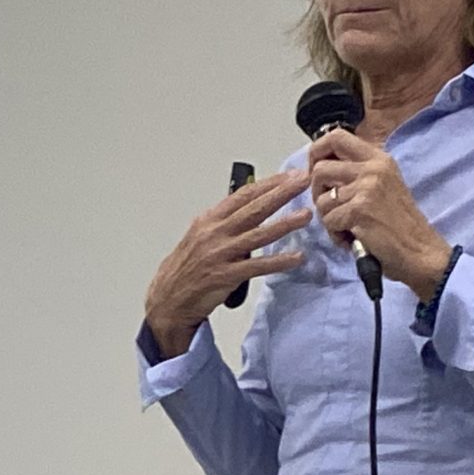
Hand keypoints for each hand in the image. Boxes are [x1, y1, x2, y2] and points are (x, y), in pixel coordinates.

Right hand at [143, 169, 311, 358]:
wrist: (167, 299)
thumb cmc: (186, 268)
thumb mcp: (201, 237)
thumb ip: (225, 223)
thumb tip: (252, 208)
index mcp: (208, 220)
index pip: (242, 196)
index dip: (268, 184)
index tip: (289, 175)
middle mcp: (214, 233)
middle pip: (253, 209)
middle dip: (281, 194)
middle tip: (303, 182)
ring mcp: (220, 254)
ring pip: (257, 235)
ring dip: (284, 224)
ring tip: (306, 215)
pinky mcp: (225, 276)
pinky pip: (257, 267)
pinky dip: (278, 262)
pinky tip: (296, 258)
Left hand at [303, 129, 452, 300]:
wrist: (420, 250)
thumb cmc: (398, 222)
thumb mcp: (383, 184)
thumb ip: (357, 170)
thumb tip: (320, 163)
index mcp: (378, 158)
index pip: (335, 137)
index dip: (317, 153)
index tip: (316, 171)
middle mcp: (373, 168)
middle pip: (319, 169)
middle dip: (317, 192)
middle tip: (332, 208)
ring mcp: (367, 188)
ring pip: (321, 199)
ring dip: (329, 218)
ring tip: (349, 226)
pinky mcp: (360, 210)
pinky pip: (328, 220)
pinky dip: (336, 234)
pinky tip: (353, 238)